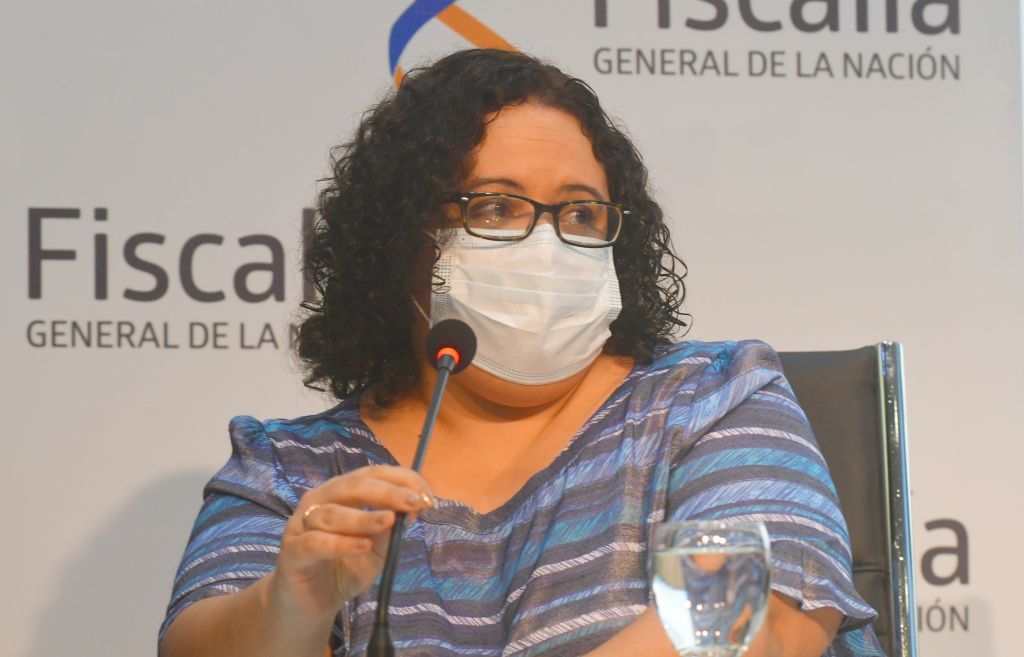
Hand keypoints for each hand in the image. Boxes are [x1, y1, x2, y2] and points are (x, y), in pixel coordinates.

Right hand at [266, 465, 433, 626]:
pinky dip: (341, 543)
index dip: (401, 480)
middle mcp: (319, 501)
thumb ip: (391, 528)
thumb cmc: (345, 568)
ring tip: (390, 522)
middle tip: (414, 503)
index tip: (426, 495)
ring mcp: (301, 525)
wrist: (311, 603)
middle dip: (387, 492)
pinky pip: (315, 542)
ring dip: (364, 517)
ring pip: (332, 513)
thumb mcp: (377, 548)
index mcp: (341, 493)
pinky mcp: (292, 552)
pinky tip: (363, 546)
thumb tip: (413, 507)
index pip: (372, 475)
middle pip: (353, 486)